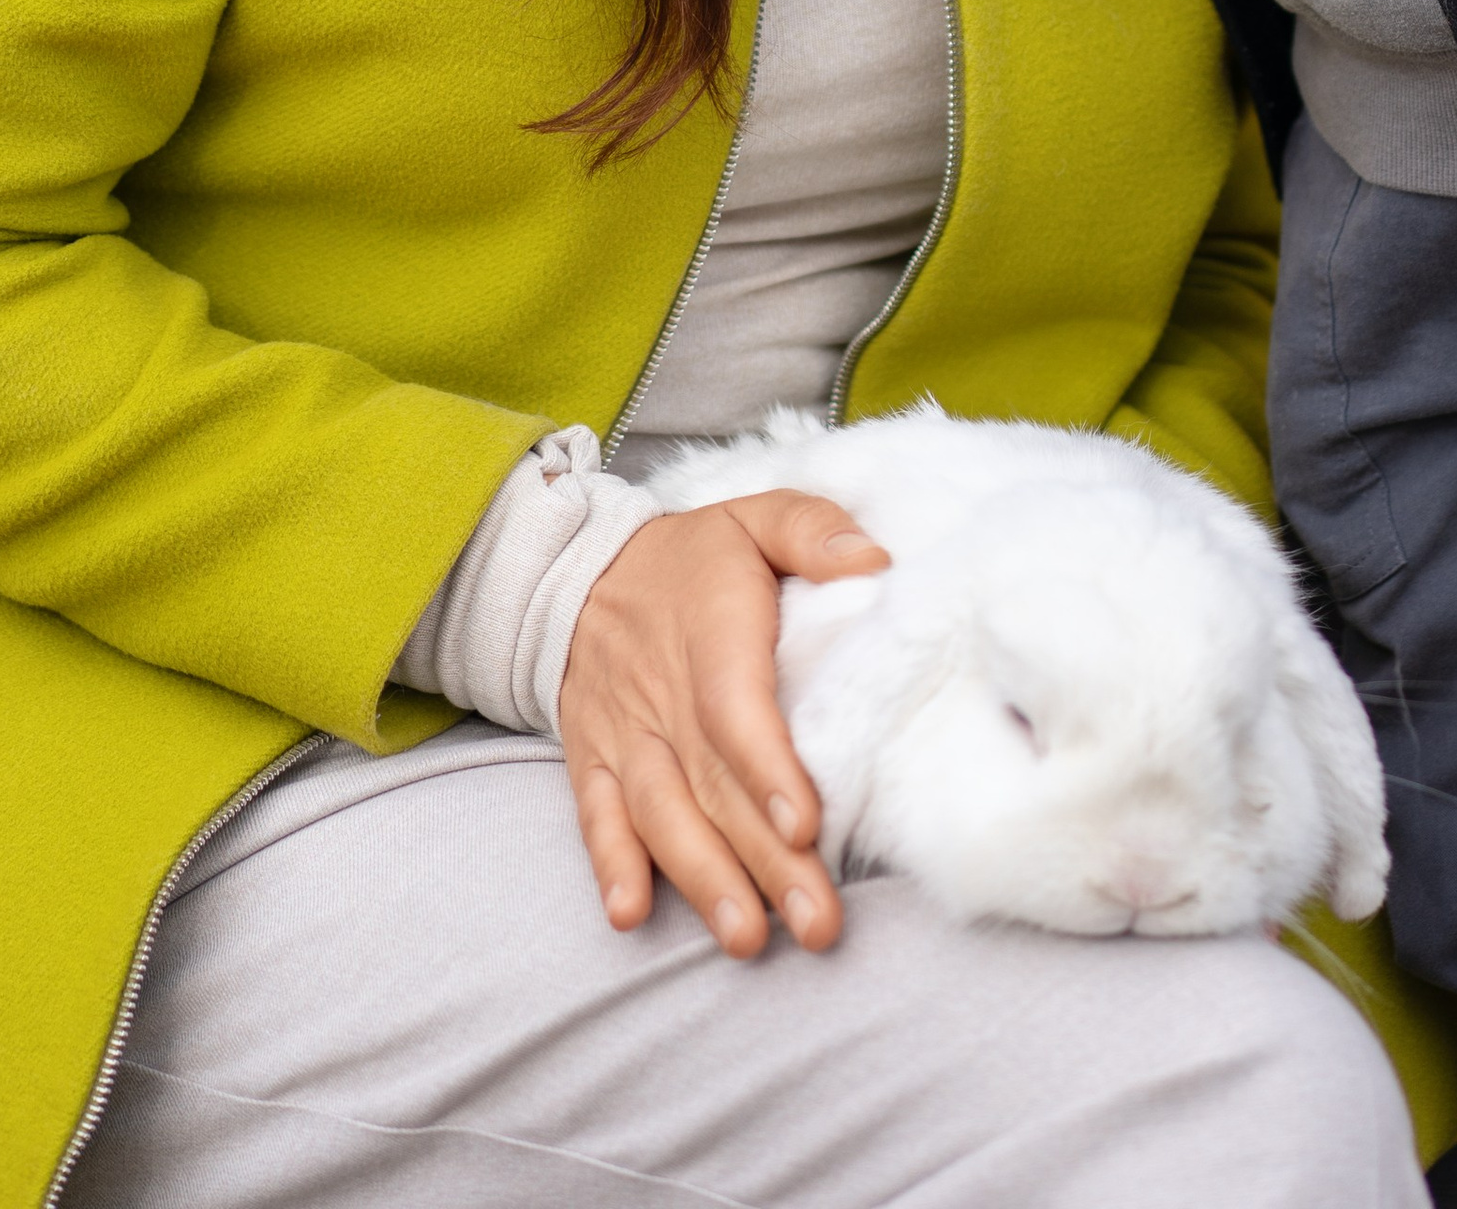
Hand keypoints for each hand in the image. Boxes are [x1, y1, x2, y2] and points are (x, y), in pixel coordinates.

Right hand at [558, 489, 888, 960]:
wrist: (581, 570)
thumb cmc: (694, 557)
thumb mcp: (755, 518)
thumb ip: (811, 530)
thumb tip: (875, 559)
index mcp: (711, 632)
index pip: (734, 707)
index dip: (768, 768)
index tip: (806, 823)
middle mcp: (663, 692)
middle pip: (713, 784)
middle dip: (765, 861)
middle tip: (815, 922)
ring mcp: (625, 734)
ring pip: (661, 813)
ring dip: (703, 878)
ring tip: (747, 938)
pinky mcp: (594, 762)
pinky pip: (595, 815)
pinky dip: (610, 863)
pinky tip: (631, 914)